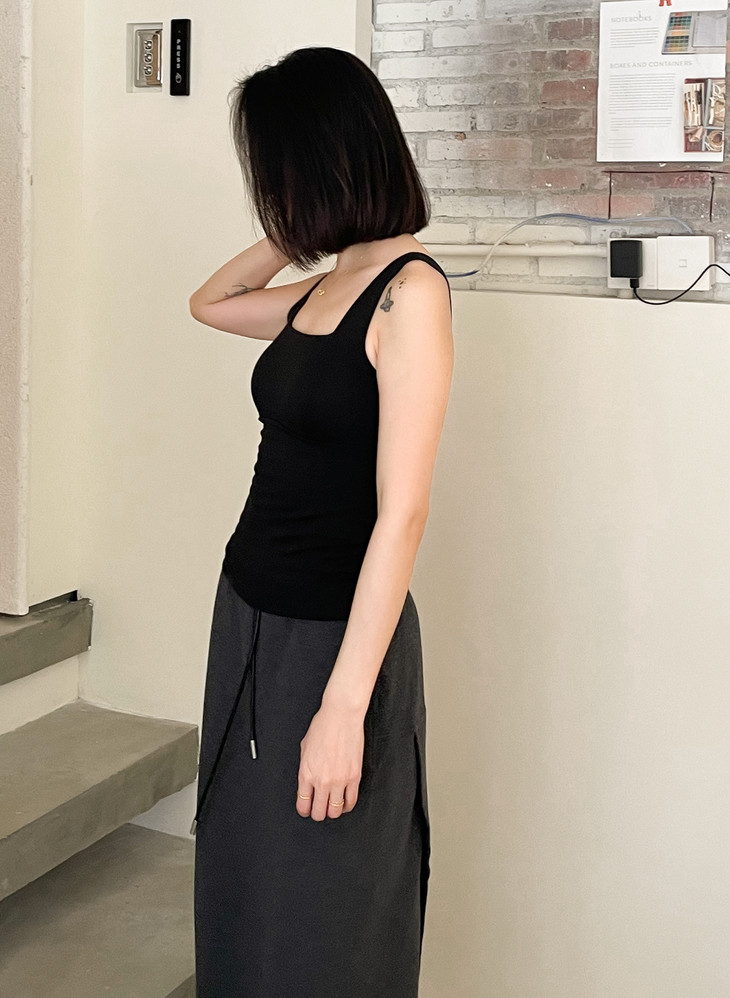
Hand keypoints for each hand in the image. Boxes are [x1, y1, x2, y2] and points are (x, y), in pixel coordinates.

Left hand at [296, 702, 364, 820]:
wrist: (341, 716)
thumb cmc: (323, 726)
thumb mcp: (304, 748)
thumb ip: (305, 768)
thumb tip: (308, 781)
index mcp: (306, 773)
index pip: (303, 805)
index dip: (305, 810)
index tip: (307, 809)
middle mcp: (321, 780)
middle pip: (319, 813)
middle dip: (318, 813)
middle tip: (320, 809)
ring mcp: (339, 780)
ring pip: (335, 811)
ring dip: (333, 811)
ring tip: (333, 806)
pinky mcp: (354, 777)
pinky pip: (351, 801)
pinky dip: (347, 805)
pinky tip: (345, 802)